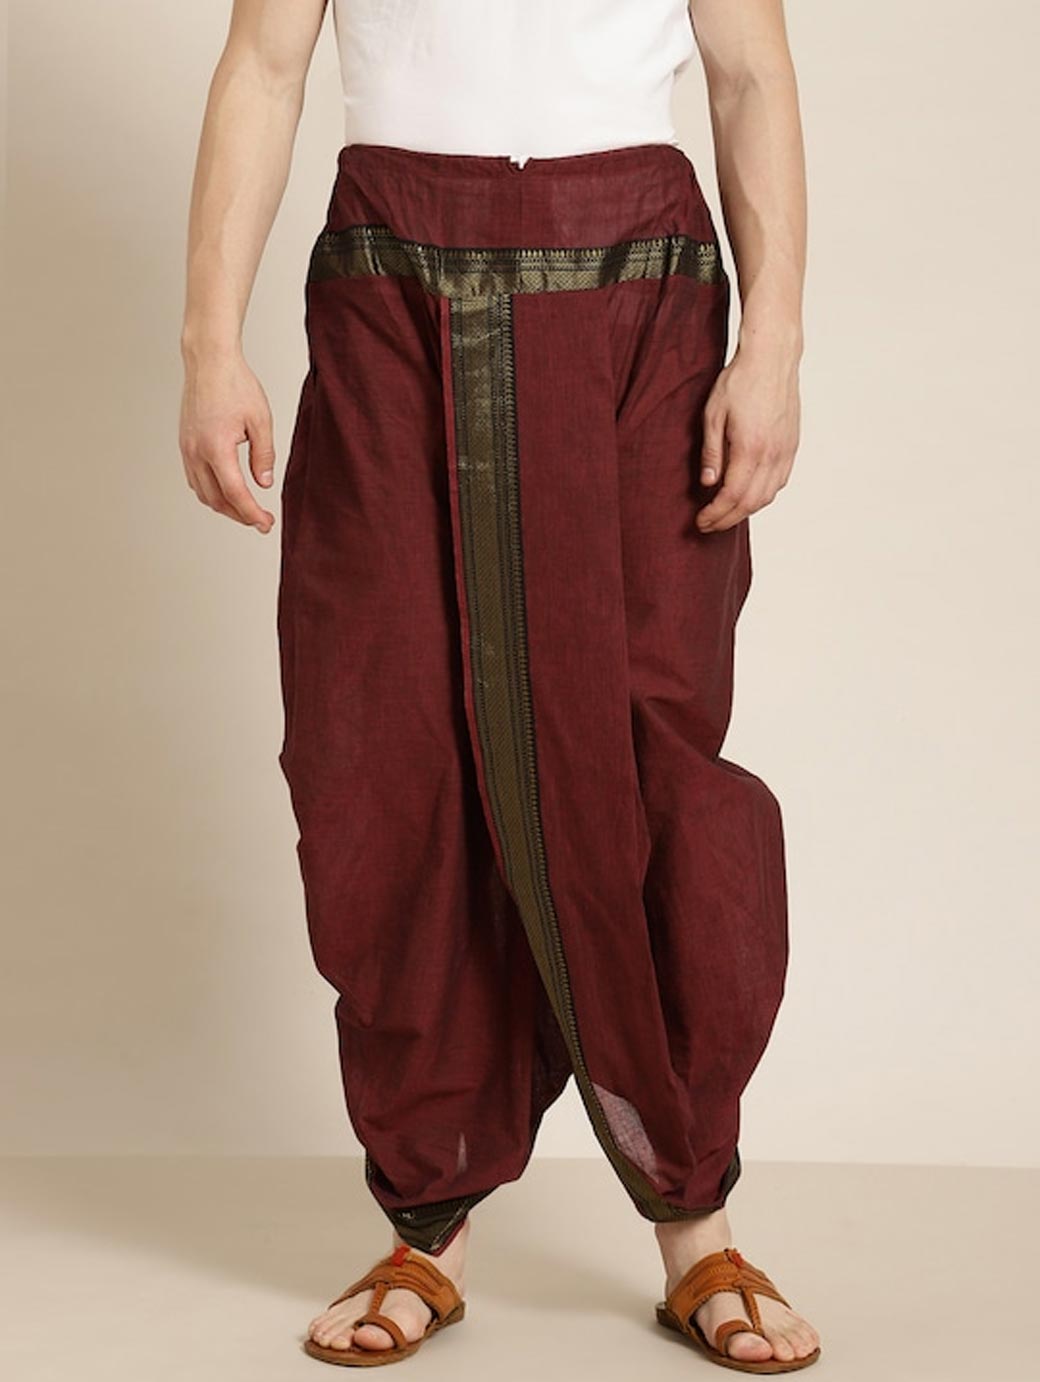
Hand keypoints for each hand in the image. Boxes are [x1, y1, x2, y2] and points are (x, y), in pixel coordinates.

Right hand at [179, 346, 276, 532]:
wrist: (209, 362)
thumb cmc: (235, 384)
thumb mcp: (261, 420)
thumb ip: (264, 455)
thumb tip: (264, 483)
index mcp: (216, 448)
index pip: (236, 494)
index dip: (252, 514)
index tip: (266, 524)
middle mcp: (196, 452)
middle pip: (217, 500)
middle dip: (240, 515)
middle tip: (261, 521)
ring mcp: (187, 449)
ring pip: (203, 493)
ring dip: (224, 506)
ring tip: (246, 510)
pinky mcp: (184, 444)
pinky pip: (195, 479)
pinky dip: (210, 492)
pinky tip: (226, 492)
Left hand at [696, 343, 800, 531]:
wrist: (772, 358)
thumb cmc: (740, 381)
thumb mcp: (712, 415)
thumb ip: (711, 452)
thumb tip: (708, 483)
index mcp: (750, 448)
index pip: (732, 496)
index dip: (715, 514)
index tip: (700, 521)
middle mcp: (772, 454)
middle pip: (751, 503)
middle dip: (727, 519)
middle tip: (708, 524)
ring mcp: (785, 451)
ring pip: (768, 496)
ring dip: (745, 511)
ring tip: (725, 513)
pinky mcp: (792, 445)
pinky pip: (779, 482)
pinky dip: (762, 496)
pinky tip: (748, 495)